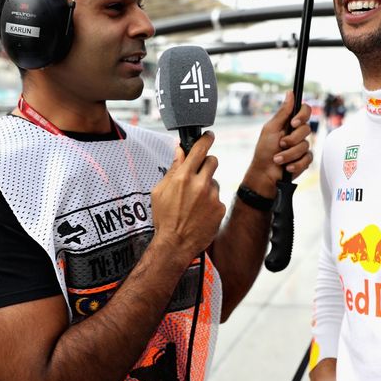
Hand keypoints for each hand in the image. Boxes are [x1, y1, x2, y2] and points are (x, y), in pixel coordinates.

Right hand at [151, 131, 225, 262]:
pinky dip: (210, 204)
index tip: (209, 136)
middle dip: (207, 163)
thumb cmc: (164, 218)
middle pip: (213, 161)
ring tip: (194, 203)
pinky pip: (217, 199)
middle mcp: (200, 184)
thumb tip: (180, 151)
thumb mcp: (160, 191)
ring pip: (214, 182)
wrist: (175, 244)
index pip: (199, 149)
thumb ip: (172, 169)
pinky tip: (200, 214)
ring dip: (207, 187)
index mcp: (183, 177)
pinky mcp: (220, 208)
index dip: (206, 139)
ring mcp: (212, 196)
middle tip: (199, 173)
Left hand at [244, 91, 313, 195]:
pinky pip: (308, 159)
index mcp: (289, 123)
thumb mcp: (271, 129)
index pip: (305, 111)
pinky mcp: (304, 160)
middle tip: (280, 144)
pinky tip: (287, 167)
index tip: (293, 123)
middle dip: (292, 139)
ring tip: (277, 159)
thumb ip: (283, 112)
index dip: (302, 115)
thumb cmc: (264, 151)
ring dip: (289, 154)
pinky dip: (295, 164)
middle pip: (306, 129)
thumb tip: (290, 93)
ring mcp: (301, 147)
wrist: (264, 174)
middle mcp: (297, 134)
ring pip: (305, 146)